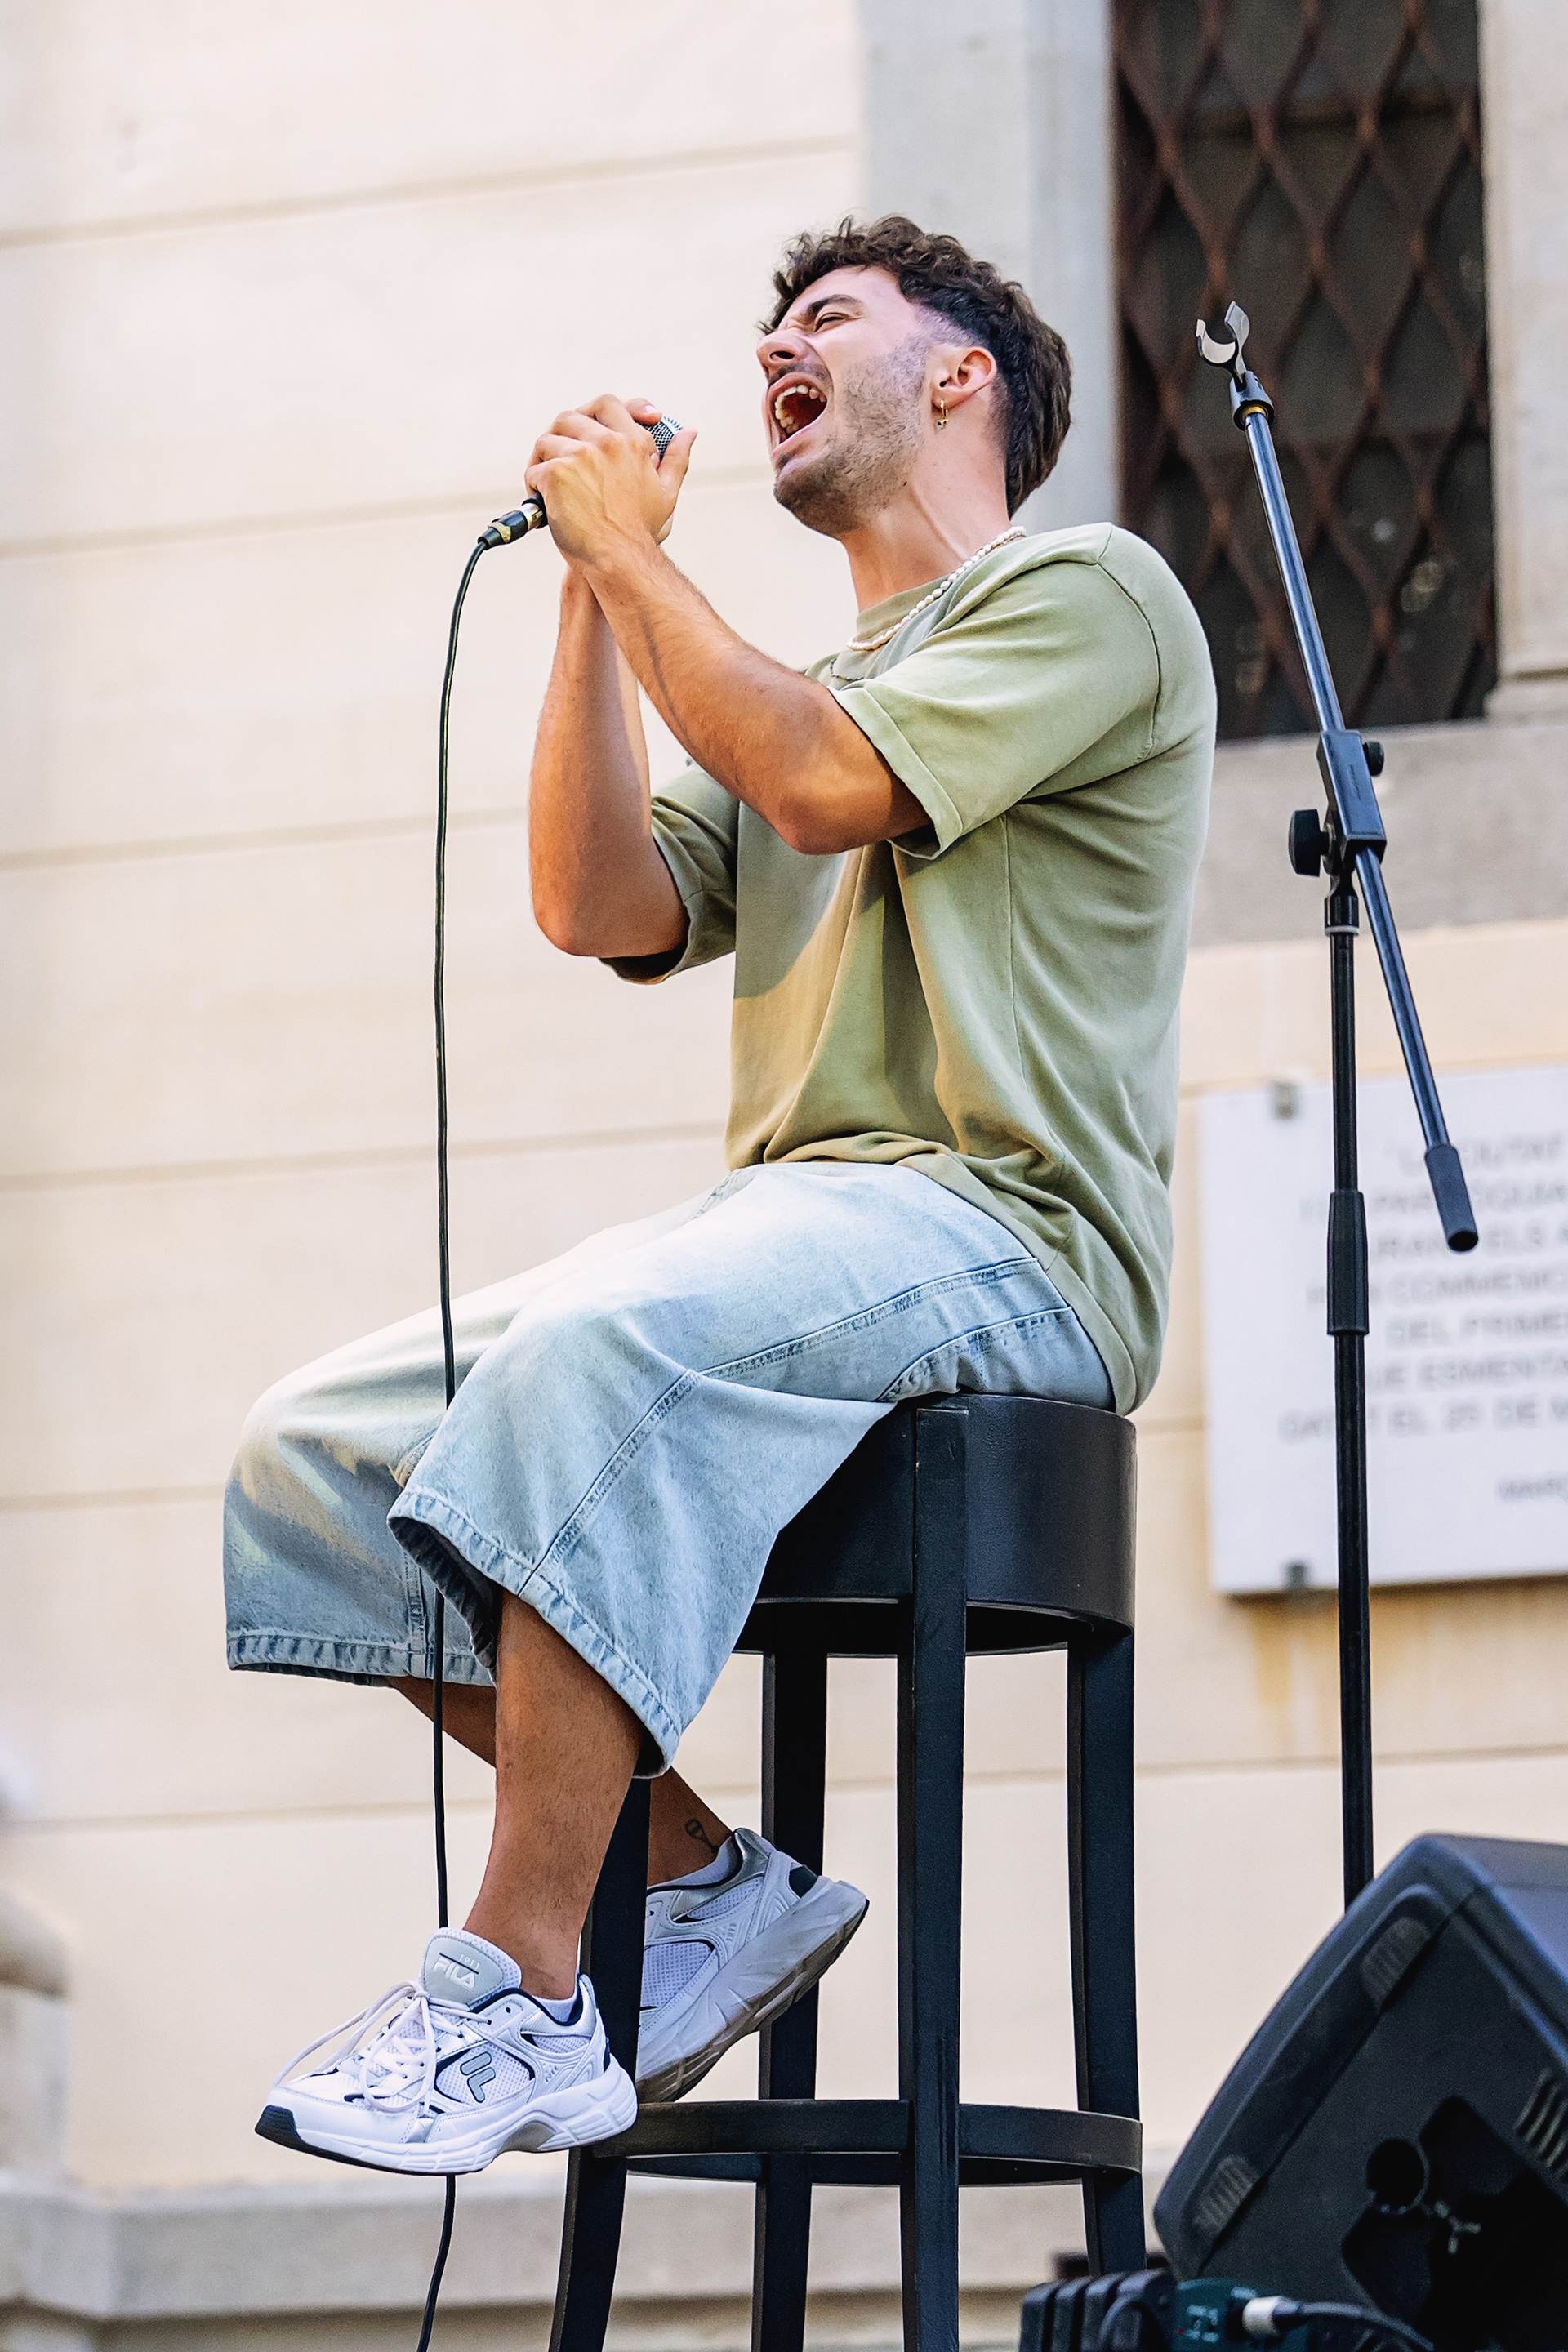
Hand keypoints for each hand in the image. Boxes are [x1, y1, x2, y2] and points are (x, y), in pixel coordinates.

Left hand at [524, 394, 695, 567]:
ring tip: (546, 482)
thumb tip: (689, 432)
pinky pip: (535, 469)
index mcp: (632, 442)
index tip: (590, 427)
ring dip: (542, 459)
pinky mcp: (556, 474)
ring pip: (547, 440)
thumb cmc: (643, 532)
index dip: (594, 411)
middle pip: (569, 417)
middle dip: (559, 436)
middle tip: (557, 457)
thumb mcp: (666, 492)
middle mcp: (606, 443)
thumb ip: (677, 458)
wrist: (621, 560)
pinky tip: (542, 501)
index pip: (608, 404)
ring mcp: (579, 456)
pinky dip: (533, 484)